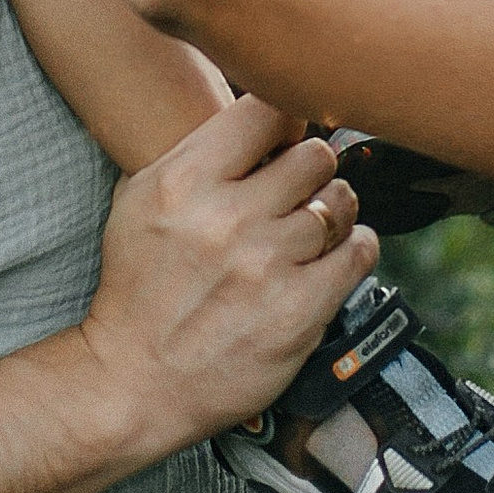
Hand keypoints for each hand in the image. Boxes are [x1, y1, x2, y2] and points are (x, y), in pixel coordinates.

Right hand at [74, 94, 376, 463]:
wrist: (135, 382)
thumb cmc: (140, 287)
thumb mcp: (141, 201)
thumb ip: (199, 153)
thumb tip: (266, 113)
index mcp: (184, 182)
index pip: (268, 110)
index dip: (287, 120)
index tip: (285, 138)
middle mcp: (227, 217)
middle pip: (315, 155)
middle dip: (311, 169)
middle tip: (300, 188)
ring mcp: (267, 264)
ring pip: (340, 202)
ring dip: (333, 211)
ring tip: (312, 228)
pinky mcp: (299, 310)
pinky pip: (358, 252)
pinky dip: (353, 248)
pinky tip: (333, 255)